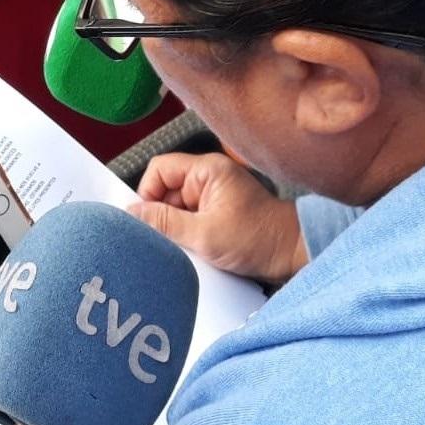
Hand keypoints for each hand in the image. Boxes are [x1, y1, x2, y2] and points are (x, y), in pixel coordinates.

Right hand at [129, 152, 306, 284]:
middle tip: (168, 239)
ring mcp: (212, 196)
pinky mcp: (216, 214)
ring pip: (175, 209)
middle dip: (162, 216)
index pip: (159, 169)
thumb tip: (132, 214)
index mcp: (207, 170)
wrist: (292, 255)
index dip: (148, 193)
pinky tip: (196, 249)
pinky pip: (188, 220)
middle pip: (165, 190)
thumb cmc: (258, 239)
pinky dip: (187, 236)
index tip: (146, 219)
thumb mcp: (204, 234)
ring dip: (175, 229)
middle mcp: (208, 178)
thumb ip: (165, 223)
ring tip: (188, 246)